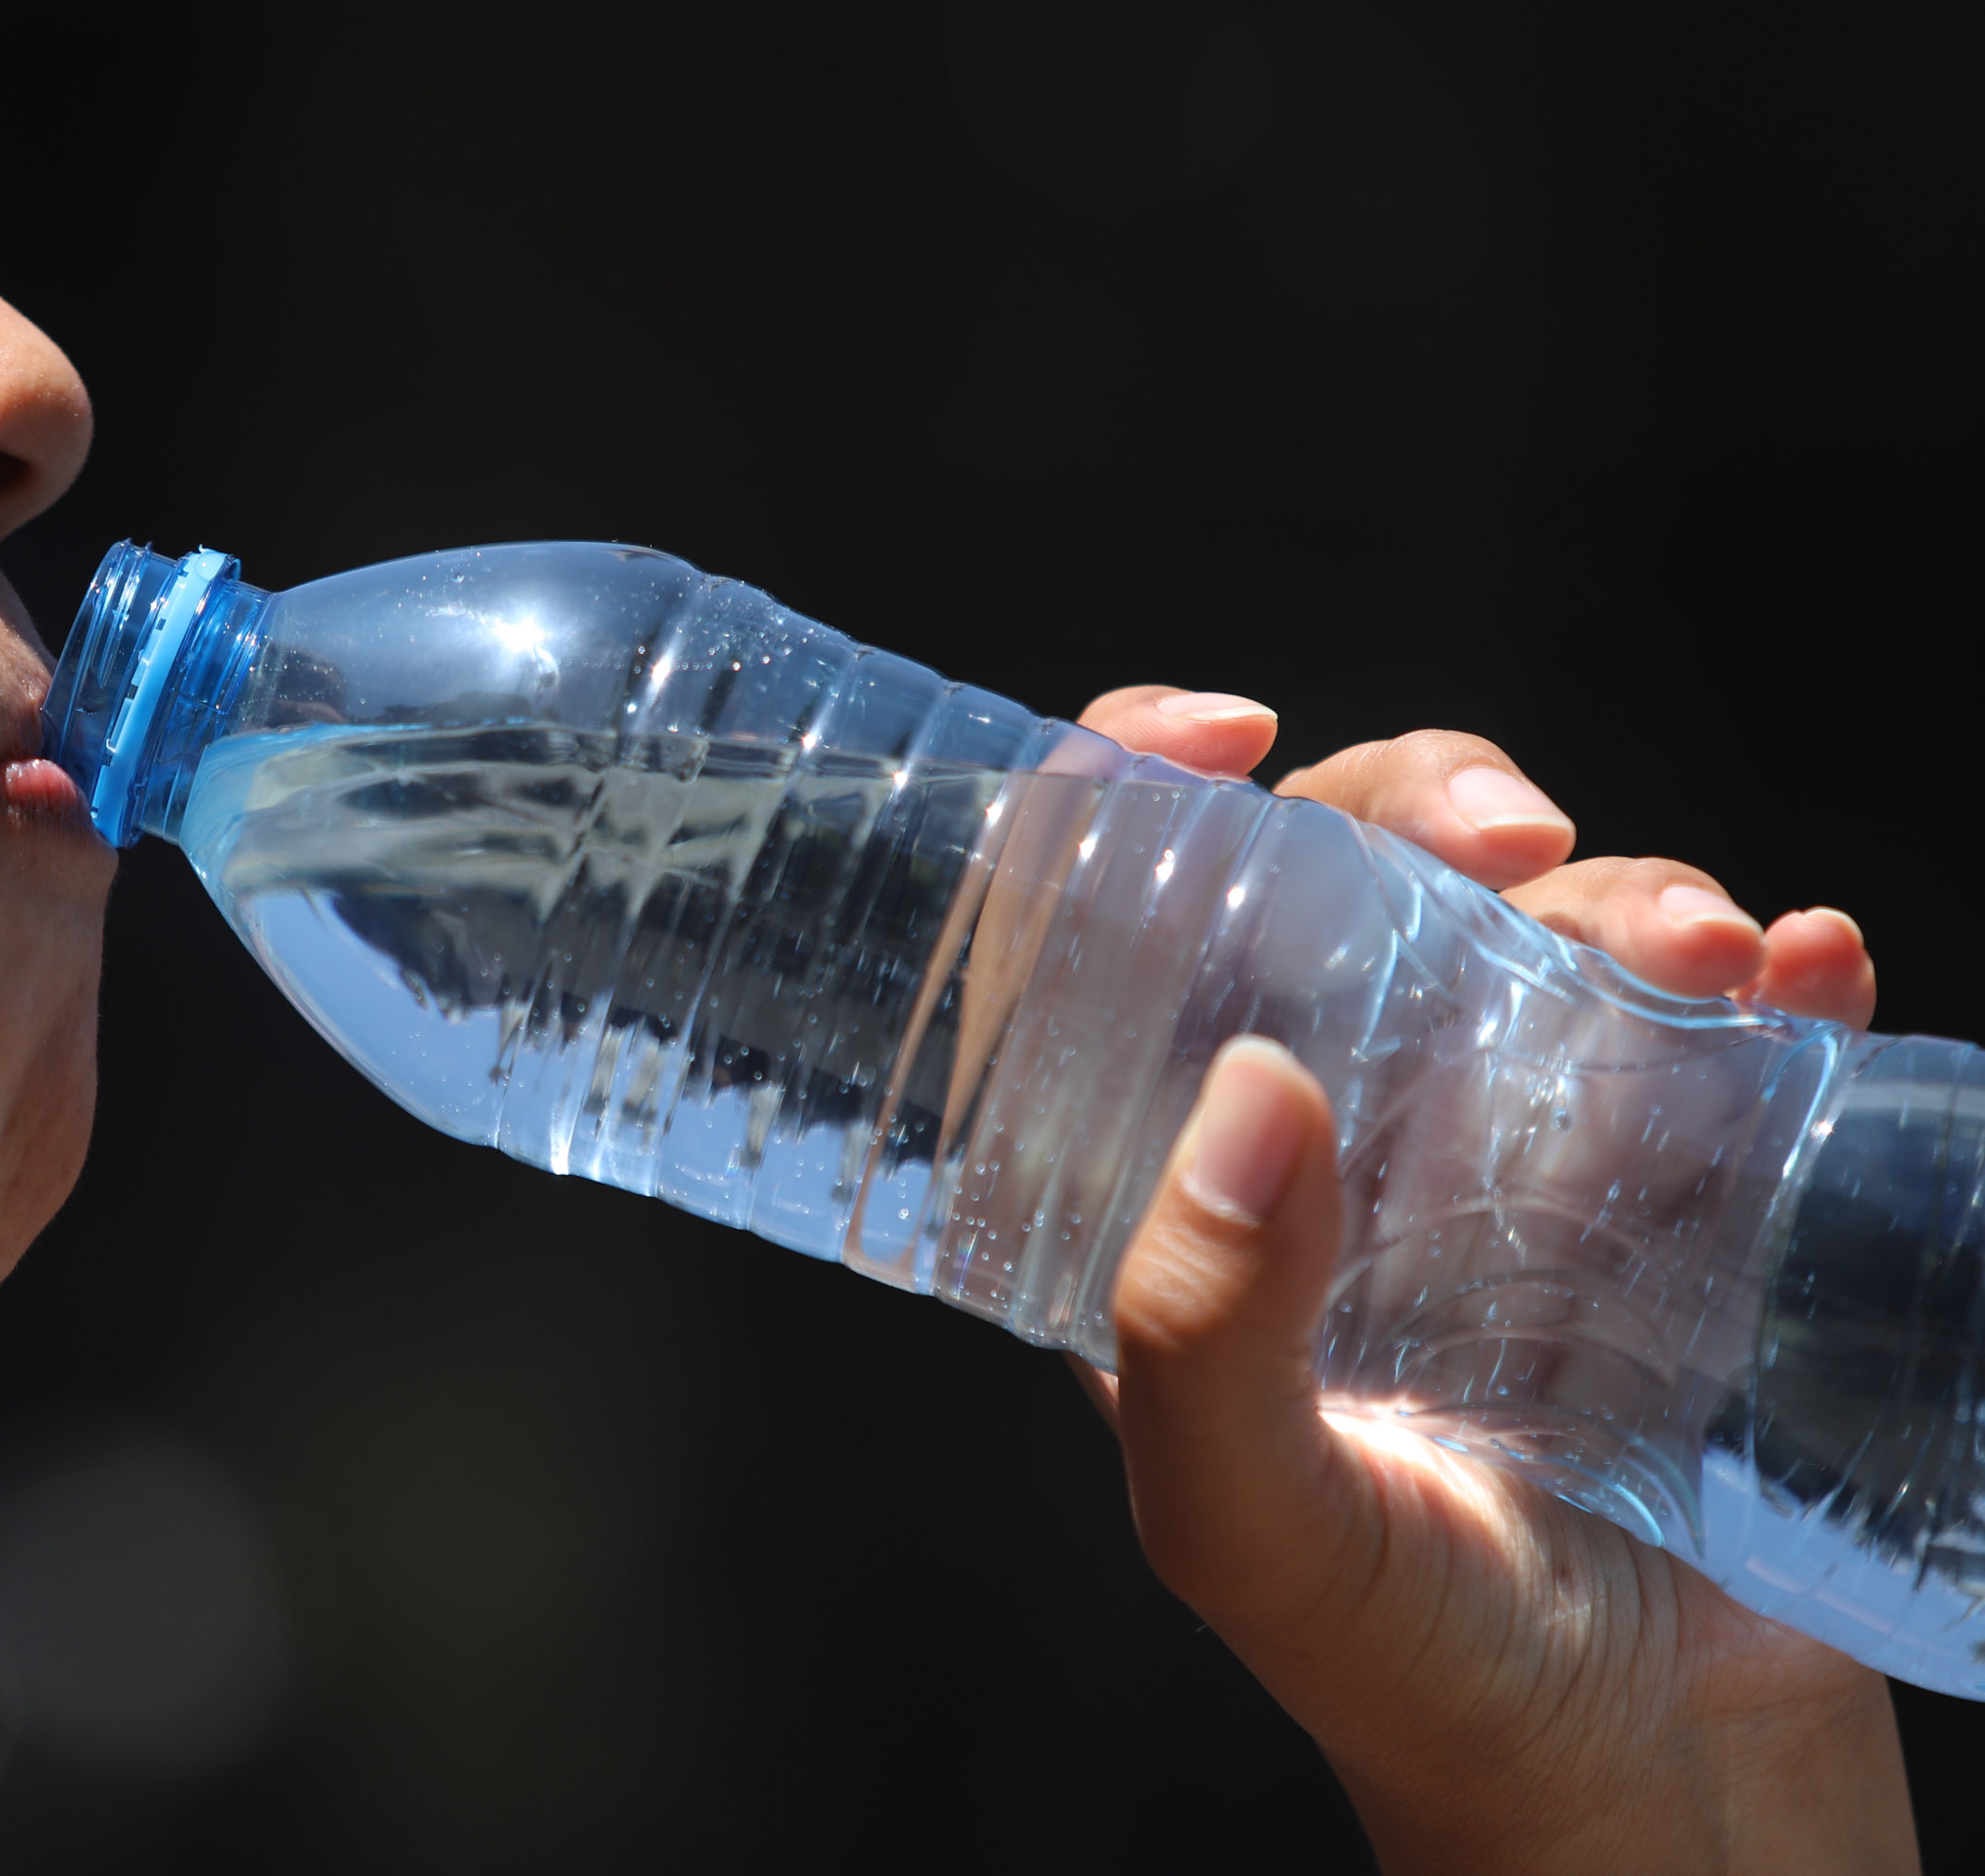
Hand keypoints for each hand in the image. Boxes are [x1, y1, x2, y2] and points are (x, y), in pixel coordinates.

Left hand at [1070, 688, 1915, 1875]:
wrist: (1655, 1807)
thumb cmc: (1422, 1685)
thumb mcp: (1257, 1530)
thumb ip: (1198, 1336)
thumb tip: (1244, 1083)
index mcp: (1172, 1205)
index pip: (1107, 951)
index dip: (1127, 806)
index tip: (1209, 739)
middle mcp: (1324, 1159)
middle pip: (1336, 894)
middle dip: (1421, 811)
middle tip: (1521, 838)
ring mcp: (1500, 1169)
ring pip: (1529, 936)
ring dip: (1616, 891)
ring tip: (1701, 951)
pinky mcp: (1664, 1204)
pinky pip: (1705, 1034)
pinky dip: (1761, 972)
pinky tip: (1805, 972)